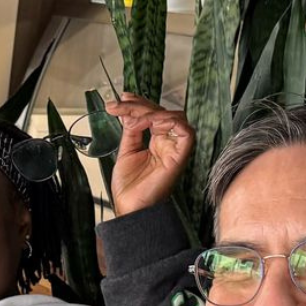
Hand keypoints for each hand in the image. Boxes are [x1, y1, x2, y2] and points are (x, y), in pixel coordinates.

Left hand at [105, 93, 191, 215]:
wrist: (130, 207)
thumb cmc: (130, 187)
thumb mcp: (126, 151)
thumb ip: (131, 131)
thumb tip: (129, 112)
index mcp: (157, 143)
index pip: (154, 115)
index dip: (140, 104)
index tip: (122, 98)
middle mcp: (168, 144)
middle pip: (163, 113)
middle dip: (140, 105)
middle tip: (119, 105)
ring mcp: (174, 149)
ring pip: (175, 117)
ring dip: (151, 112)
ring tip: (130, 116)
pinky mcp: (179, 157)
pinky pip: (186, 133)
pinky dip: (169, 122)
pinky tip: (149, 122)